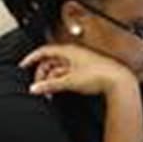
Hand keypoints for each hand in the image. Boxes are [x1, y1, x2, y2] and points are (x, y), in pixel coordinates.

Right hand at [20, 43, 136, 96]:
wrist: (118, 81)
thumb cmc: (99, 75)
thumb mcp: (69, 81)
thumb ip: (50, 85)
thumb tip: (35, 88)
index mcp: (68, 51)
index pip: (44, 51)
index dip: (32, 58)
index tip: (24, 65)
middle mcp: (74, 54)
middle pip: (51, 61)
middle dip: (42, 73)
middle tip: (38, 85)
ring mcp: (80, 61)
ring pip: (59, 68)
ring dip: (52, 79)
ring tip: (49, 91)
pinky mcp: (85, 69)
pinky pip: (67, 73)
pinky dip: (61, 80)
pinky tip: (60, 89)